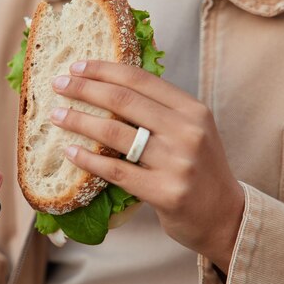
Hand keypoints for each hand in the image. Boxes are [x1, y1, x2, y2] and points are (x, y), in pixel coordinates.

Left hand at [50, 60, 243, 272]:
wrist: (226, 216)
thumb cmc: (198, 169)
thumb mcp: (190, 131)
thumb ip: (159, 111)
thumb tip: (107, 88)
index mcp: (192, 110)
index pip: (140, 80)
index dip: (104, 70)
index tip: (77, 66)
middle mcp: (187, 132)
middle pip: (123, 101)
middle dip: (84, 89)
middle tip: (57, 85)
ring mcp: (177, 163)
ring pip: (115, 133)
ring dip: (79, 121)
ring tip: (56, 116)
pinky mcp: (165, 192)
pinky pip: (115, 170)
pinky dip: (88, 160)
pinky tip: (70, 152)